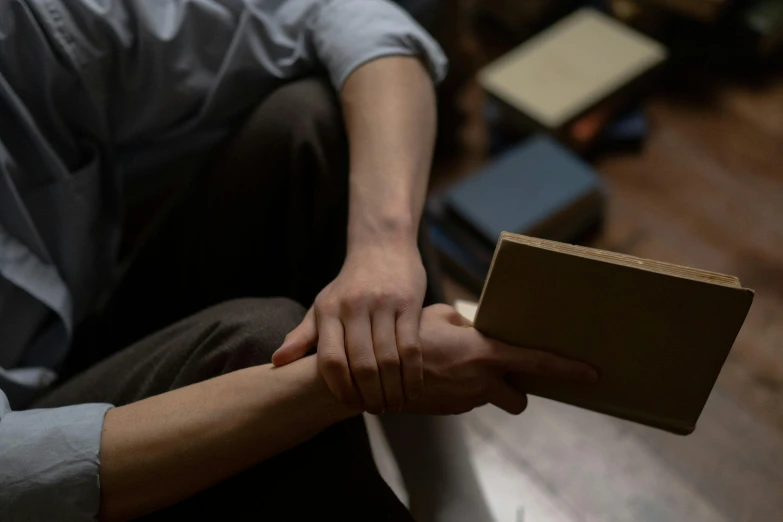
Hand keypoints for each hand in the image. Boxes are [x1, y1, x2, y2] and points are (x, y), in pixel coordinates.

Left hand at [273, 240, 425, 412]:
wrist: (382, 245)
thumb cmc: (349, 283)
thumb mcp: (322, 305)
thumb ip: (303, 336)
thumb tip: (276, 362)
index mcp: (329, 311)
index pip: (331, 360)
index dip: (340, 389)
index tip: (350, 405)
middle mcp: (354, 307)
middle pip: (362, 364)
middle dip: (370, 395)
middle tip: (375, 410)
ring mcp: (383, 305)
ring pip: (389, 359)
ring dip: (393, 389)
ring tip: (394, 404)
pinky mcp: (409, 303)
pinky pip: (411, 347)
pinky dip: (413, 374)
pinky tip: (412, 388)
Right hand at [404, 304, 598, 414]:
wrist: (378, 373)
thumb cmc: (409, 336)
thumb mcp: (440, 315)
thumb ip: (465, 322)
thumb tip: (474, 327)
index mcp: (484, 353)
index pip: (537, 363)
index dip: (567, 370)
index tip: (591, 374)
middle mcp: (482, 382)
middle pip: (519, 399)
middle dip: (514, 390)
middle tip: (500, 374)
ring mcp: (467, 400)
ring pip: (491, 400)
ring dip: (484, 389)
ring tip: (457, 369)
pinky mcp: (452, 411)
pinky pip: (469, 402)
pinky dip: (463, 392)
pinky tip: (442, 377)